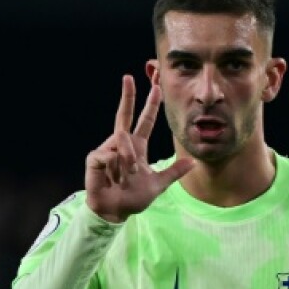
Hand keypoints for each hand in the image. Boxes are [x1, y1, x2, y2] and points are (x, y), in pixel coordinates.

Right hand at [85, 75, 194, 222]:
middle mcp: (122, 144)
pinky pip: (110, 154)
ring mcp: (108, 149)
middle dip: (128, 96)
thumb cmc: (133, 198)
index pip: (145, 121)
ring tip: (129, 175)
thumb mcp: (158, 184)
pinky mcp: (95, 157)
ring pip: (122, 141)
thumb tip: (193, 162)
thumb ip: (174, 172)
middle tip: (129, 77)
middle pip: (124, 115)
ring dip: (128, 160)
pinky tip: (113, 175)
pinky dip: (116, 166)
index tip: (156, 87)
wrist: (116, 211)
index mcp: (137, 148)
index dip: (150, 105)